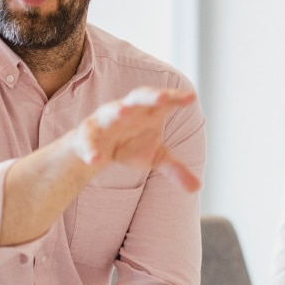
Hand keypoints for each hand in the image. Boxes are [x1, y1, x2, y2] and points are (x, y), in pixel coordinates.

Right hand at [71, 87, 200, 191]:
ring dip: (117, 111)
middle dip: (150, 96)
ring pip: (111, 111)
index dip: (176, 98)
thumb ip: (175, 169)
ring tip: (124, 112)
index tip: (191, 97)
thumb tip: (197, 188)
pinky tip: (95, 160)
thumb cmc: (131, 145)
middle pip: (139, 97)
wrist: (98, 151)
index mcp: (147, 112)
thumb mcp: (155, 157)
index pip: (164, 102)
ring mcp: (105, 119)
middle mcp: (128, 110)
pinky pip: (88, 139)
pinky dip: (91, 148)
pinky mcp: (87, 133)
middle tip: (163, 97)